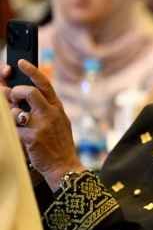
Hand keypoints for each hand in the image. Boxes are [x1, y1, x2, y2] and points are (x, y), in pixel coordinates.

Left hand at [8, 60, 83, 189]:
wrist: (64, 166)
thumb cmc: (58, 144)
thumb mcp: (58, 121)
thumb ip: (44, 107)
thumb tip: (21, 95)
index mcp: (57, 107)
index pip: (44, 84)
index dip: (32, 70)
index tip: (21, 63)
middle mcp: (51, 113)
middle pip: (29, 92)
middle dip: (15, 93)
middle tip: (11, 98)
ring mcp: (42, 125)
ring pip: (16, 111)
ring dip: (11, 116)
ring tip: (19, 124)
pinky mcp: (32, 137)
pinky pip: (13, 129)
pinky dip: (13, 133)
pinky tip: (22, 138)